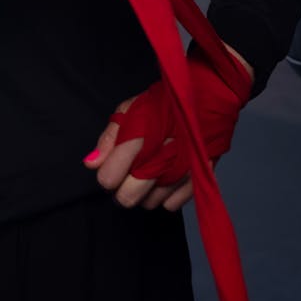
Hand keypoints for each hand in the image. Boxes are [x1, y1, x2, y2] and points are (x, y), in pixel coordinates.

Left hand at [82, 40, 251, 211]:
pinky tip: (166, 176)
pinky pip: (172, 205)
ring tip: (151, 169)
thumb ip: (109, 137)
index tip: (112, 167)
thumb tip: (91, 164)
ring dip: (146, 191)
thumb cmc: (165, 102)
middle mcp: (161, 159)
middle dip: (123, 188)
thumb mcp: (131, 108)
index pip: (109, 178)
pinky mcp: (199, 179)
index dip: (107, 175)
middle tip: (129, 173)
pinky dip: (166, 195)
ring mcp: (181, 172)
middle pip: (128, 197)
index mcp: (140, 138)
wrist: (209, 96)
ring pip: (150, 203)